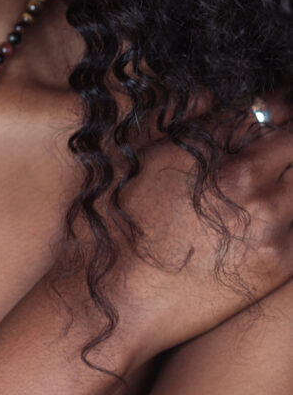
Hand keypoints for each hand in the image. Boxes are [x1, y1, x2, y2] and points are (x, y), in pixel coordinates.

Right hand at [81, 101, 292, 363]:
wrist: (119, 294)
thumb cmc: (119, 225)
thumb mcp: (142, 157)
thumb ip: (181, 126)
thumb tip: (210, 100)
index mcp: (206, 143)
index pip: (261, 107)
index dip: (274, 106)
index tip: (276, 111)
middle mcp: (242, 174)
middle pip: (292, 137)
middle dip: (289, 135)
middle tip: (280, 146)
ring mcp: (268, 218)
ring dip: (290, 173)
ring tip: (278, 179)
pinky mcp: (281, 260)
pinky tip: (282, 211)